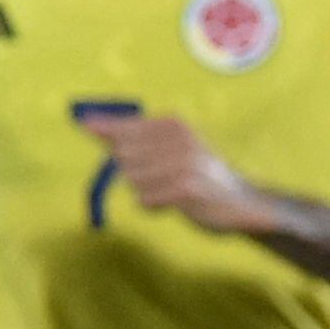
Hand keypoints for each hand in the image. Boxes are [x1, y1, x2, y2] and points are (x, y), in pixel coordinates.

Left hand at [79, 111, 280, 235]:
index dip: (105, 130)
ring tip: (171, 190)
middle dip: (134, 171)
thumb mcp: (170, 147)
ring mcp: (183, 163)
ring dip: (145, 190)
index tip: (87, 126)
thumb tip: (87, 123)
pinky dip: (153, 205)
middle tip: (160, 177)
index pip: (126, 126)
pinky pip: (144, 199)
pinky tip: (175, 203)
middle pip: (123, 155)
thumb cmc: (198, 174)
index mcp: (176, 124)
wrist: (242, 202)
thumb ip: (131, 136)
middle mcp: (180, 139)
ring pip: (132, 180)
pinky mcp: (185, 189)